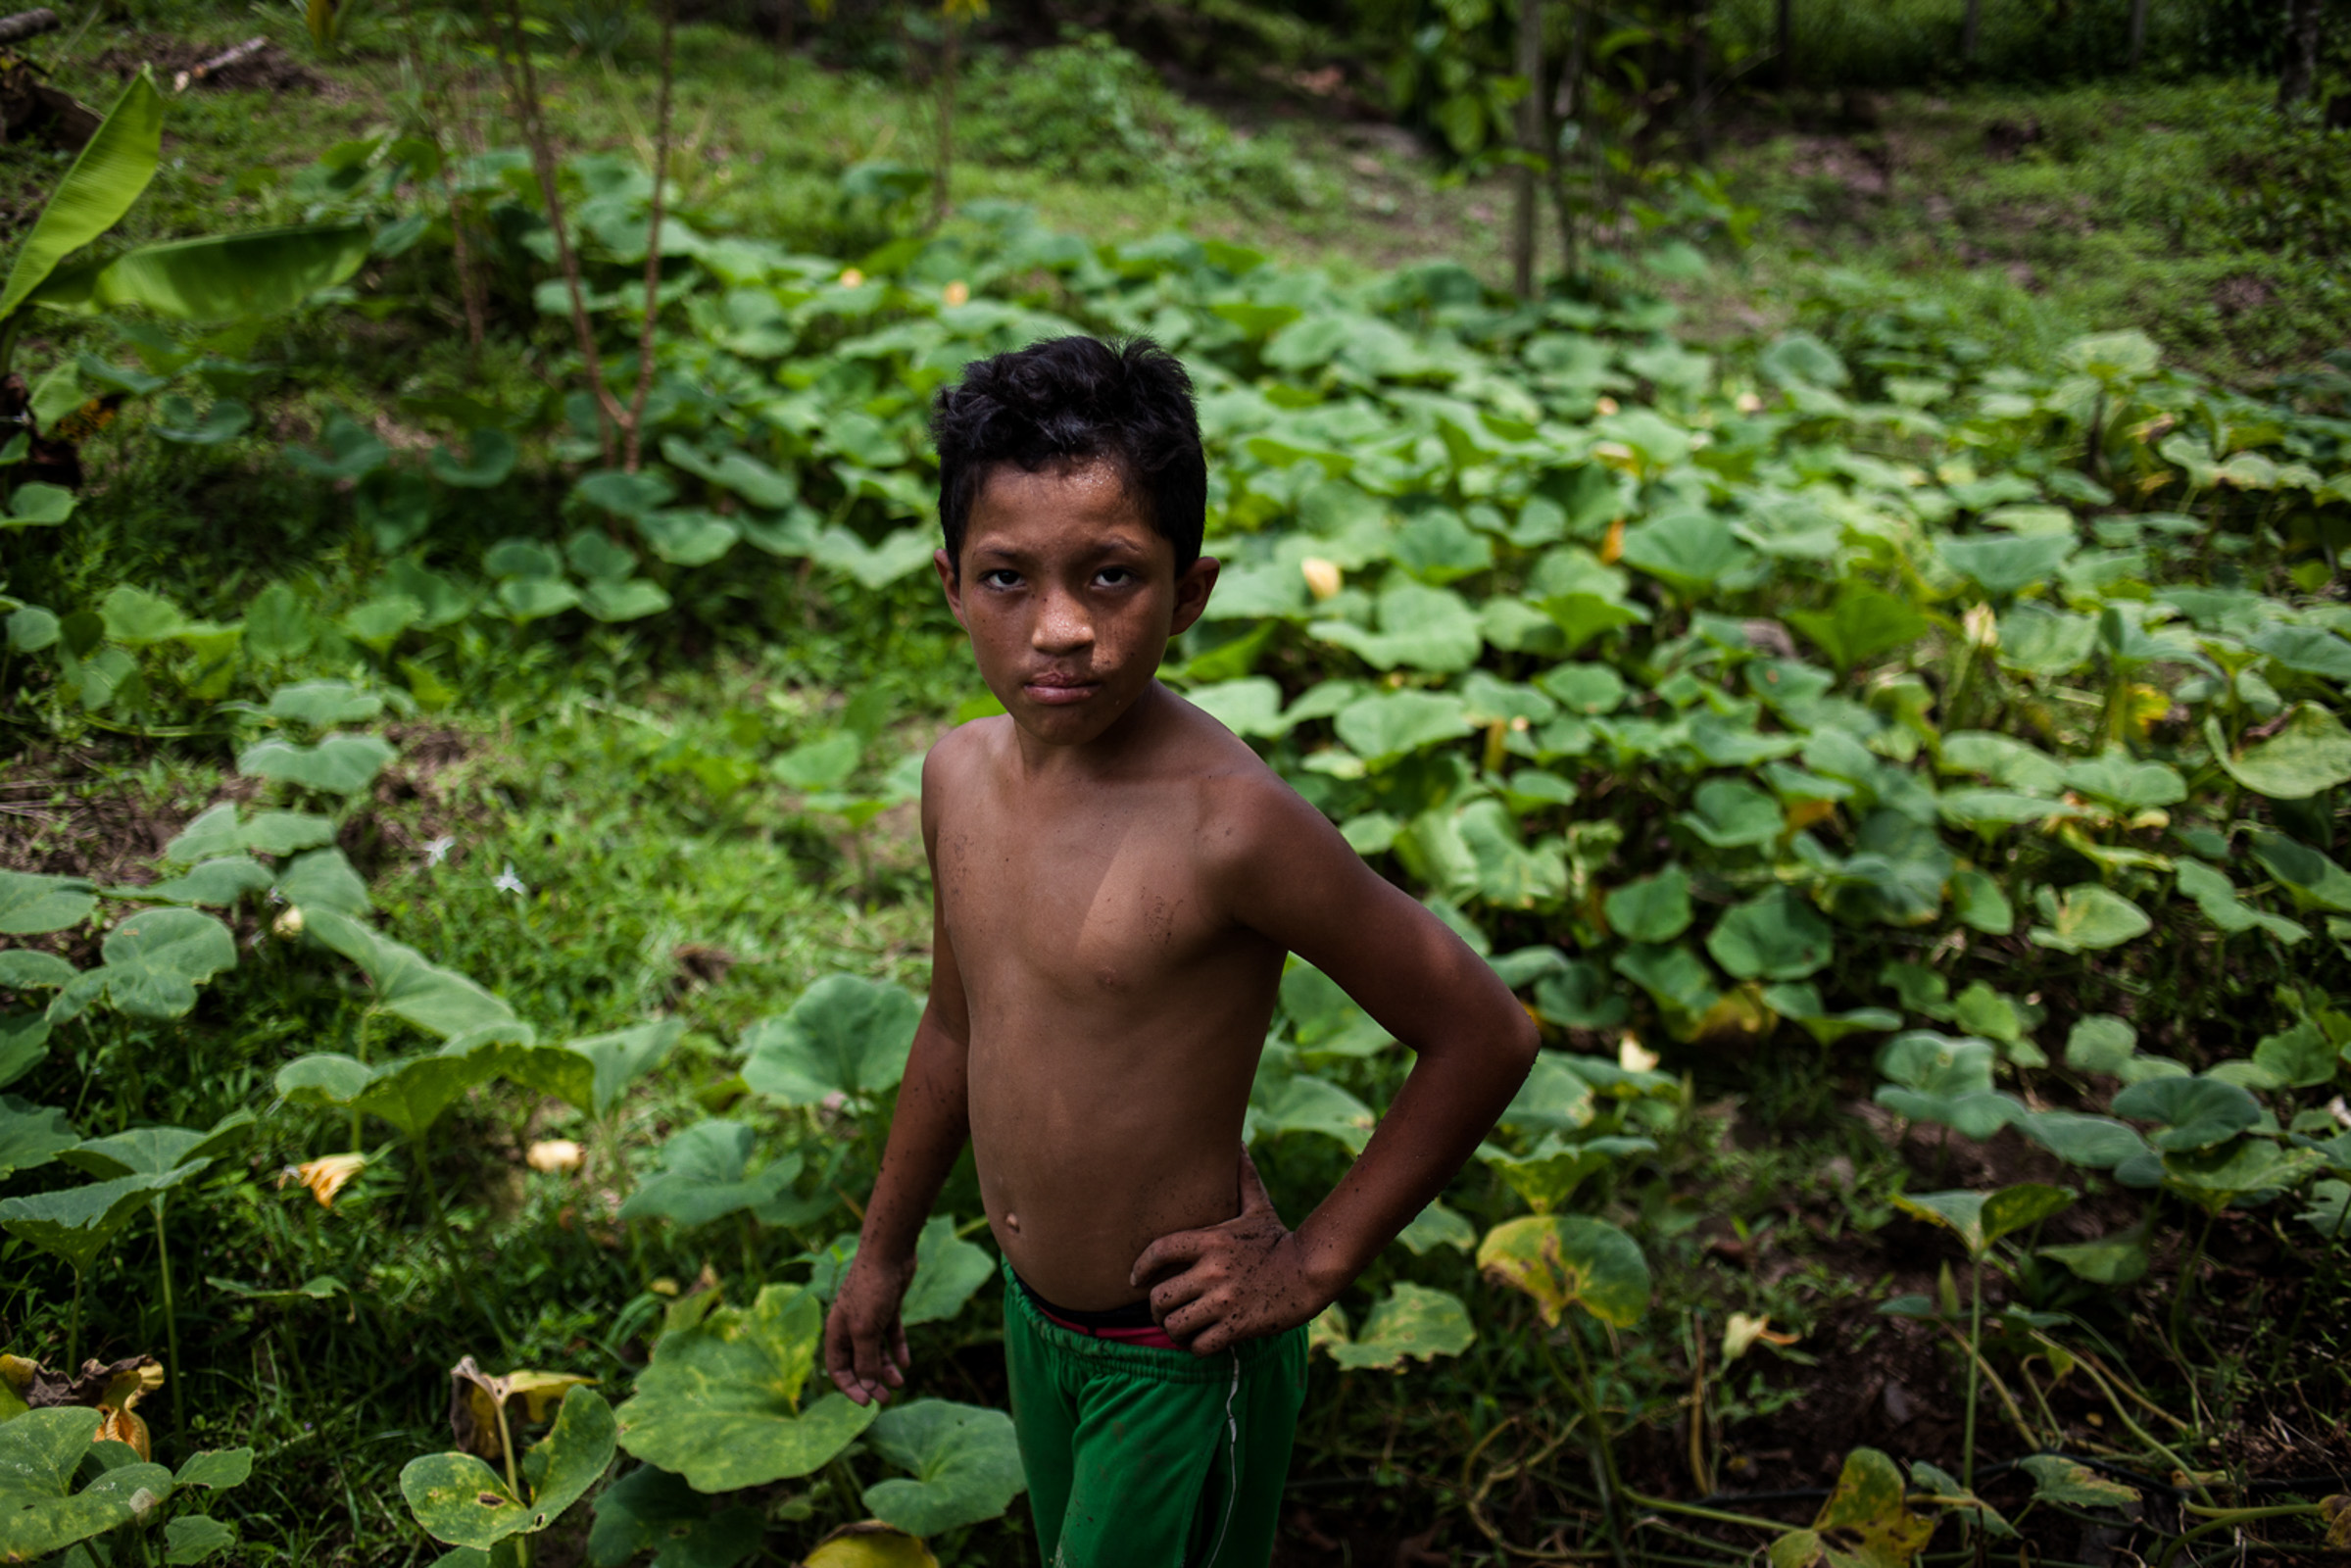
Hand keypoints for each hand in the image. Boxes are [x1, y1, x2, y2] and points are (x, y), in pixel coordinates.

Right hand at [824, 1251, 914, 1405]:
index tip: (866, 1403)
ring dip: (886, 1369)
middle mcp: (851, 1326)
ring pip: (876, 1351)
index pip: (838, 1368)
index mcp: (837, 1332)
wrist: (889, 1253)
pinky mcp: (887, 1309)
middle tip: (886, 1399)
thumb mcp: (865, 1331)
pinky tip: (907, 1364)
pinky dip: (898, 1349)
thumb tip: (867, 1386)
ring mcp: (870, 1317)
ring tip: (899, 1383)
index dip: (850, 1387)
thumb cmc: (871, 1290)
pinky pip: (891, 1335)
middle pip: (858, 1362)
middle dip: (870, 1382)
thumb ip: (865, 1360)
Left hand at [1129, 1146, 1331, 1356]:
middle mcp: (1211, 1271)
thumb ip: (1242, 1177)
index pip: (1158, 1251)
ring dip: (1174, 1331)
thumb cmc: (1280, 1239)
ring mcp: (1223, 1300)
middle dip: (1157, 1309)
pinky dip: (1196, 1346)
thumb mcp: (1258, 1206)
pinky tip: (1202, 1341)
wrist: (1313, 1270)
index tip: (1135, 1279)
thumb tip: (1237, 1141)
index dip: (1140, 1267)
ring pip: (1175, 1326)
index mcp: (1210, 1241)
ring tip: (1181, 1330)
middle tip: (1163, 1312)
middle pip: (1159, 1298)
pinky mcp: (1237, 1326)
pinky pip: (1199, 1345)